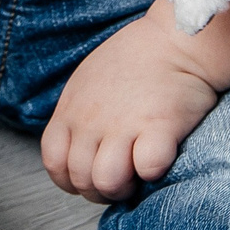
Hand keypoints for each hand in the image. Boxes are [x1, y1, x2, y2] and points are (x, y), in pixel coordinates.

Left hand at [40, 7, 222, 201]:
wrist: (175, 39)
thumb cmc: (135, 61)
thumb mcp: (87, 83)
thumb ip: (78, 117)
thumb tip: (79, 151)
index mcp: (72, 110)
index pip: (54, 164)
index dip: (71, 179)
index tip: (92, 174)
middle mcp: (92, 120)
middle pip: (81, 180)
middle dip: (101, 190)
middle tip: (122, 176)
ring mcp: (124, 124)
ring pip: (107, 182)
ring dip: (125, 187)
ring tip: (138, 172)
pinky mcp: (159, 127)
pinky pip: (148, 168)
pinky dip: (154, 171)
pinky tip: (160, 155)